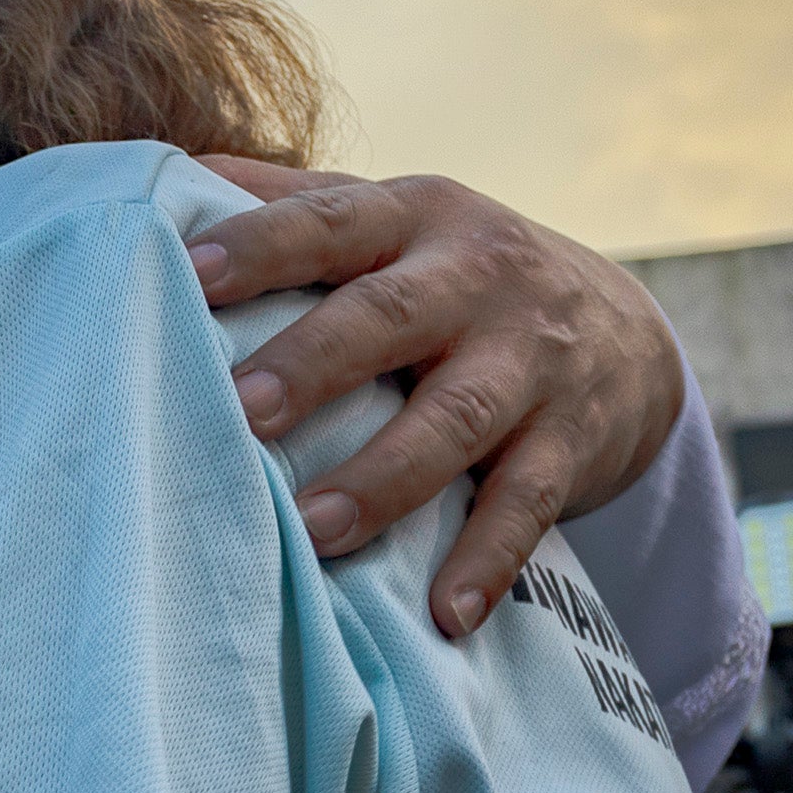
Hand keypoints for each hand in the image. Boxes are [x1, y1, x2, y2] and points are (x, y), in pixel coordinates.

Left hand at [187, 162, 686, 634]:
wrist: (627, 333)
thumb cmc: (458, 278)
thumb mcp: (395, 221)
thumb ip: (295, 203)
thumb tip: (165, 177)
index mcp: (414, 218)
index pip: (330, 221)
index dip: (262, 244)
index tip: (191, 275)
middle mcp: (477, 278)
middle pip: (390, 318)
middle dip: (314, 363)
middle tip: (242, 410)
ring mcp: (532, 360)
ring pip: (457, 419)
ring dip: (385, 479)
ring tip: (315, 530)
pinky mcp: (573, 439)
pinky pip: (530, 504)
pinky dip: (488, 561)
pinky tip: (445, 616)